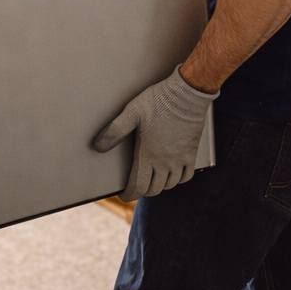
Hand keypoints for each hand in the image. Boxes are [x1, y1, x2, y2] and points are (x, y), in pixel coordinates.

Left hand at [92, 66, 216, 200]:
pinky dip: (178, 180)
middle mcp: (165, 162)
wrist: (186, 95)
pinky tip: (172, 175)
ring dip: (159, 186)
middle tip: (135, 187)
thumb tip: (98, 147)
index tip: (124, 194)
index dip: (129, 194)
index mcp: (148, 155)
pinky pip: (187, 176)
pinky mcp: (191, 153)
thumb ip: (115, 131)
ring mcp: (180, 159)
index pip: (138, 186)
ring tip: (151, 181)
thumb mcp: (131, 113)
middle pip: (154, 189)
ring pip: (170, 184)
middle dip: (142, 191)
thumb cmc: (157, 102)